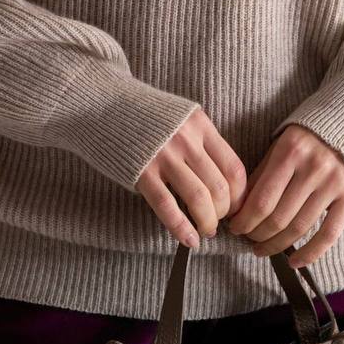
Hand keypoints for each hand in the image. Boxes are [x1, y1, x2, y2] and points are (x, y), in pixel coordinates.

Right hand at [135, 108, 247, 246]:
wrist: (104, 104)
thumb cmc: (146, 115)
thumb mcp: (181, 117)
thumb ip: (200, 142)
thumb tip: (222, 182)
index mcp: (200, 125)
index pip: (233, 168)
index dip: (239, 196)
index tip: (236, 208)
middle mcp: (186, 140)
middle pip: (219, 187)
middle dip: (223, 212)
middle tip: (218, 222)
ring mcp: (163, 155)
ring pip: (198, 198)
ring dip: (207, 222)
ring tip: (205, 232)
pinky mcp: (142, 172)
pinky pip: (167, 206)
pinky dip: (181, 228)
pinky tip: (188, 240)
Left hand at [226, 124, 343, 268]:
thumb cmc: (309, 137)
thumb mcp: (281, 144)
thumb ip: (262, 173)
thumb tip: (239, 207)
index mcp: (291, 150)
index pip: (262, 198)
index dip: (245, 220)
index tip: (234, 228)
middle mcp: (313, 167)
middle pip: (279, 216)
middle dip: (257, 234)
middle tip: (247, 240)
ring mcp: (334, 183)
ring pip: (300, 228)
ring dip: (277, 245)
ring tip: (262, 249)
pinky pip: (329, 234)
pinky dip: (310, 253)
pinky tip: (294, 262)